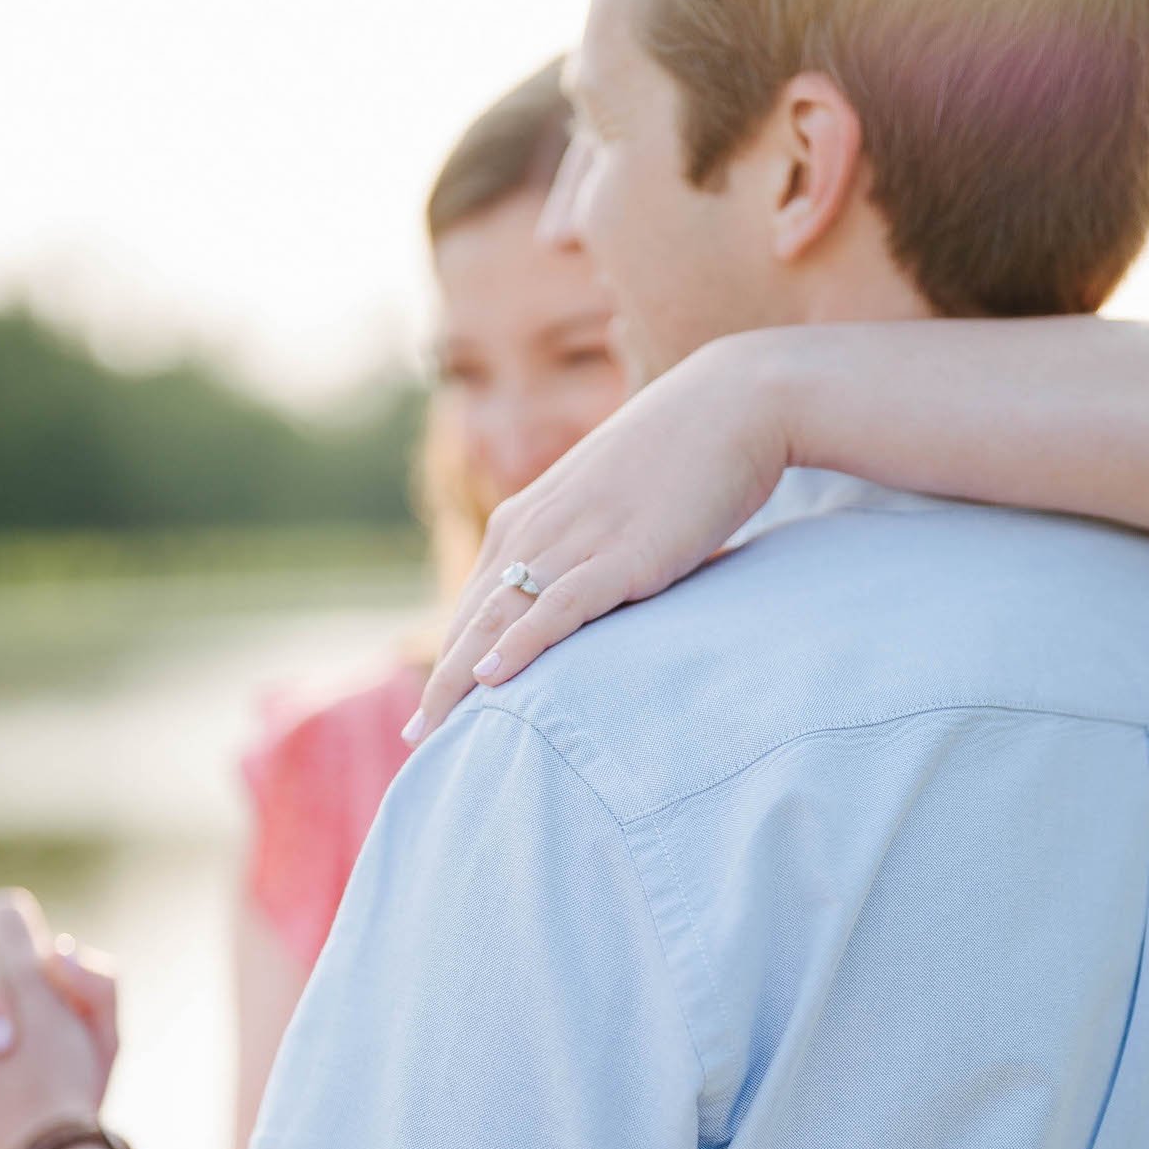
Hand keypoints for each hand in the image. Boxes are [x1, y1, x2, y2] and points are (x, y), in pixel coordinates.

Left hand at [405, 331, 800, 742]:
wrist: (735, 403)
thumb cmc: (685, 456)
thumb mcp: (617, 506)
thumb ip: (590, 548)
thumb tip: (592, 597)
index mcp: (528, 518)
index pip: (475, 604)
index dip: (449, 660)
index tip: (432, 713)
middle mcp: (535, 528)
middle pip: (471, 621)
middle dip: (440, 686)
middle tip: (414, 744)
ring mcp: (576, 541)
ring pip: (498, 620)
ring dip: (459, 681)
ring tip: (430, 734)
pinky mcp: (621, 555)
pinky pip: (558, 608)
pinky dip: (522, 645)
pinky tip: (491, 680)